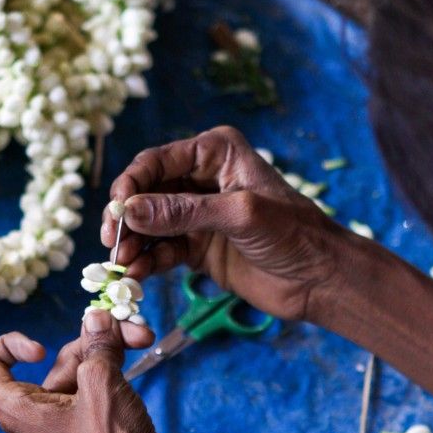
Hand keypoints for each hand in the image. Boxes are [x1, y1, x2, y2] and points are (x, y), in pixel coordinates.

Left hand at [0, 311, 194, 432]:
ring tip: (142, 338)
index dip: (7, 345)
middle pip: (51, 367)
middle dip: (88, 344)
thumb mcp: (102, 382)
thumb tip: (96, 319)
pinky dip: (110, 378)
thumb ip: (96, 345)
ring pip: (78, 379)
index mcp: (19, 415)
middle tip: (127, 330)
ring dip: (108, 355)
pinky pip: (92, 398)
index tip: (42, 348)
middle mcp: (35, 426)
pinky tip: (134, 365)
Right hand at [101, 126, 348, 320]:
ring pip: (148, 224)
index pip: (158, 161)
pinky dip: (146, 262)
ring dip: (132, 244)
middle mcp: (202, 179)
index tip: (116, 211)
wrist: (320, 278)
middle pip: (145, 193)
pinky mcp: (196, 247)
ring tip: (121, 265)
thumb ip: (183, 212)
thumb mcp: (239, 215)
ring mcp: (196, 215)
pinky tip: (137, 275)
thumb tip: (130, 210)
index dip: (131, 184)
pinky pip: (160, 251)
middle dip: (125, 218)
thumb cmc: (294, 234)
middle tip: (112, 242)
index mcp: (216, 153)